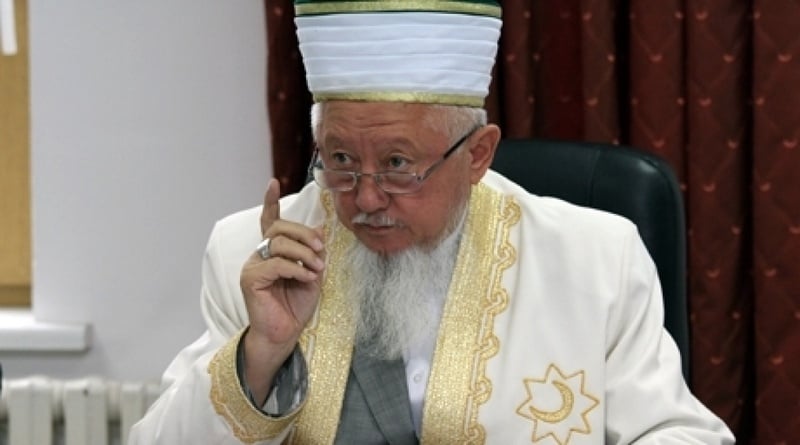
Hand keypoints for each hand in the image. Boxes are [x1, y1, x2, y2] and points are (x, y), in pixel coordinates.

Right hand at [240, 178, 324, 397]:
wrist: (284, 334)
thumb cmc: (296, 306)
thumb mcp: (312, 274)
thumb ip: (313, 252)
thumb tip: (320, 230)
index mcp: (272, 251)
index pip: (270, 220)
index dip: (270, 201)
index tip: (272, 182)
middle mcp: (259, 255)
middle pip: (279, 228)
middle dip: (303, 233)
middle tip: (320, 248)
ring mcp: (253, 266)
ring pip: (278, 243)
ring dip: (303, 253)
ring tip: (317, 268)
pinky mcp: (251, 279)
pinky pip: (276, 263)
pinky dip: (297, 269)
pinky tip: (308, 278)